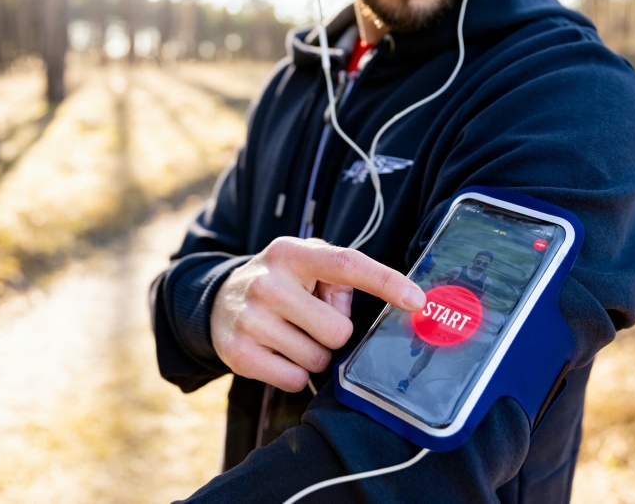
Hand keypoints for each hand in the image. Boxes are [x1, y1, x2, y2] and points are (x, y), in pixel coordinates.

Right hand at [210, 237, 425, 392]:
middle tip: (309, 321)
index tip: (417, 300)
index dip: (386, 281)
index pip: (346, 264)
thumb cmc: (280, 282)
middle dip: (333, 333)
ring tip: (289, 335)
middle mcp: (268, 282)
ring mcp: (251, 318)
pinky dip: (293, 373)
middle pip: (338, 330)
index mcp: (291, 254)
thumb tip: (368, 307)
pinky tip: (276, 352)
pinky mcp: (239, 353)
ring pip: (318, 359)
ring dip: (312, 353)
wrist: (217, 301)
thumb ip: (341, 278)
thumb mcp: (305, 263)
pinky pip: (295, 380)